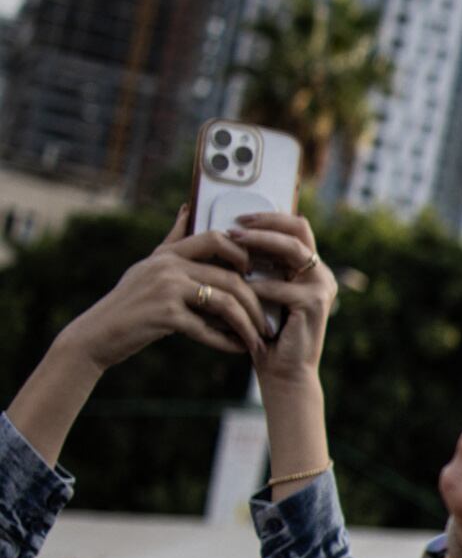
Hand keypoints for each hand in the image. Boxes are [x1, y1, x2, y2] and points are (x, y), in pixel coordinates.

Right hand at [57, 214, 273, 367]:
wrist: (97, 334)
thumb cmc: (131, 302)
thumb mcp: (149, 265)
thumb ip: (174, 241)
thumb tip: (188, 208)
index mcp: (168, 254)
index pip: (217, 239)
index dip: (244, 255)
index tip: (256, 275)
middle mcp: (167, 266)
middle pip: (230, 277)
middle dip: (256, 302)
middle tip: (268, 320)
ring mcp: (165, 289)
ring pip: (225, 302)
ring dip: (247, 324)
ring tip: (258, 339)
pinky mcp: (165, 315)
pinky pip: (208, 329)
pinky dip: (226, 342)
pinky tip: (237, 349)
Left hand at [225, 214, 337, 382]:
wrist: (282, 371)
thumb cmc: (263, 330)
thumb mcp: (257, 290)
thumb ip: (252, 265)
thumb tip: (222, 231)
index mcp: (308, 268)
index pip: (296, 227)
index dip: (269, 216)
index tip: (238, 216)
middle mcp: (320, 274)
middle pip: (299, 229)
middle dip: (264, 223)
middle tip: (234, 226)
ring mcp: (321, 288)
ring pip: (292, 249)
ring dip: (260, 242)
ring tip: (232, 242)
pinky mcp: (314, 304)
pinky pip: (280, 285)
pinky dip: (256, 285)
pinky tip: (237, 287)